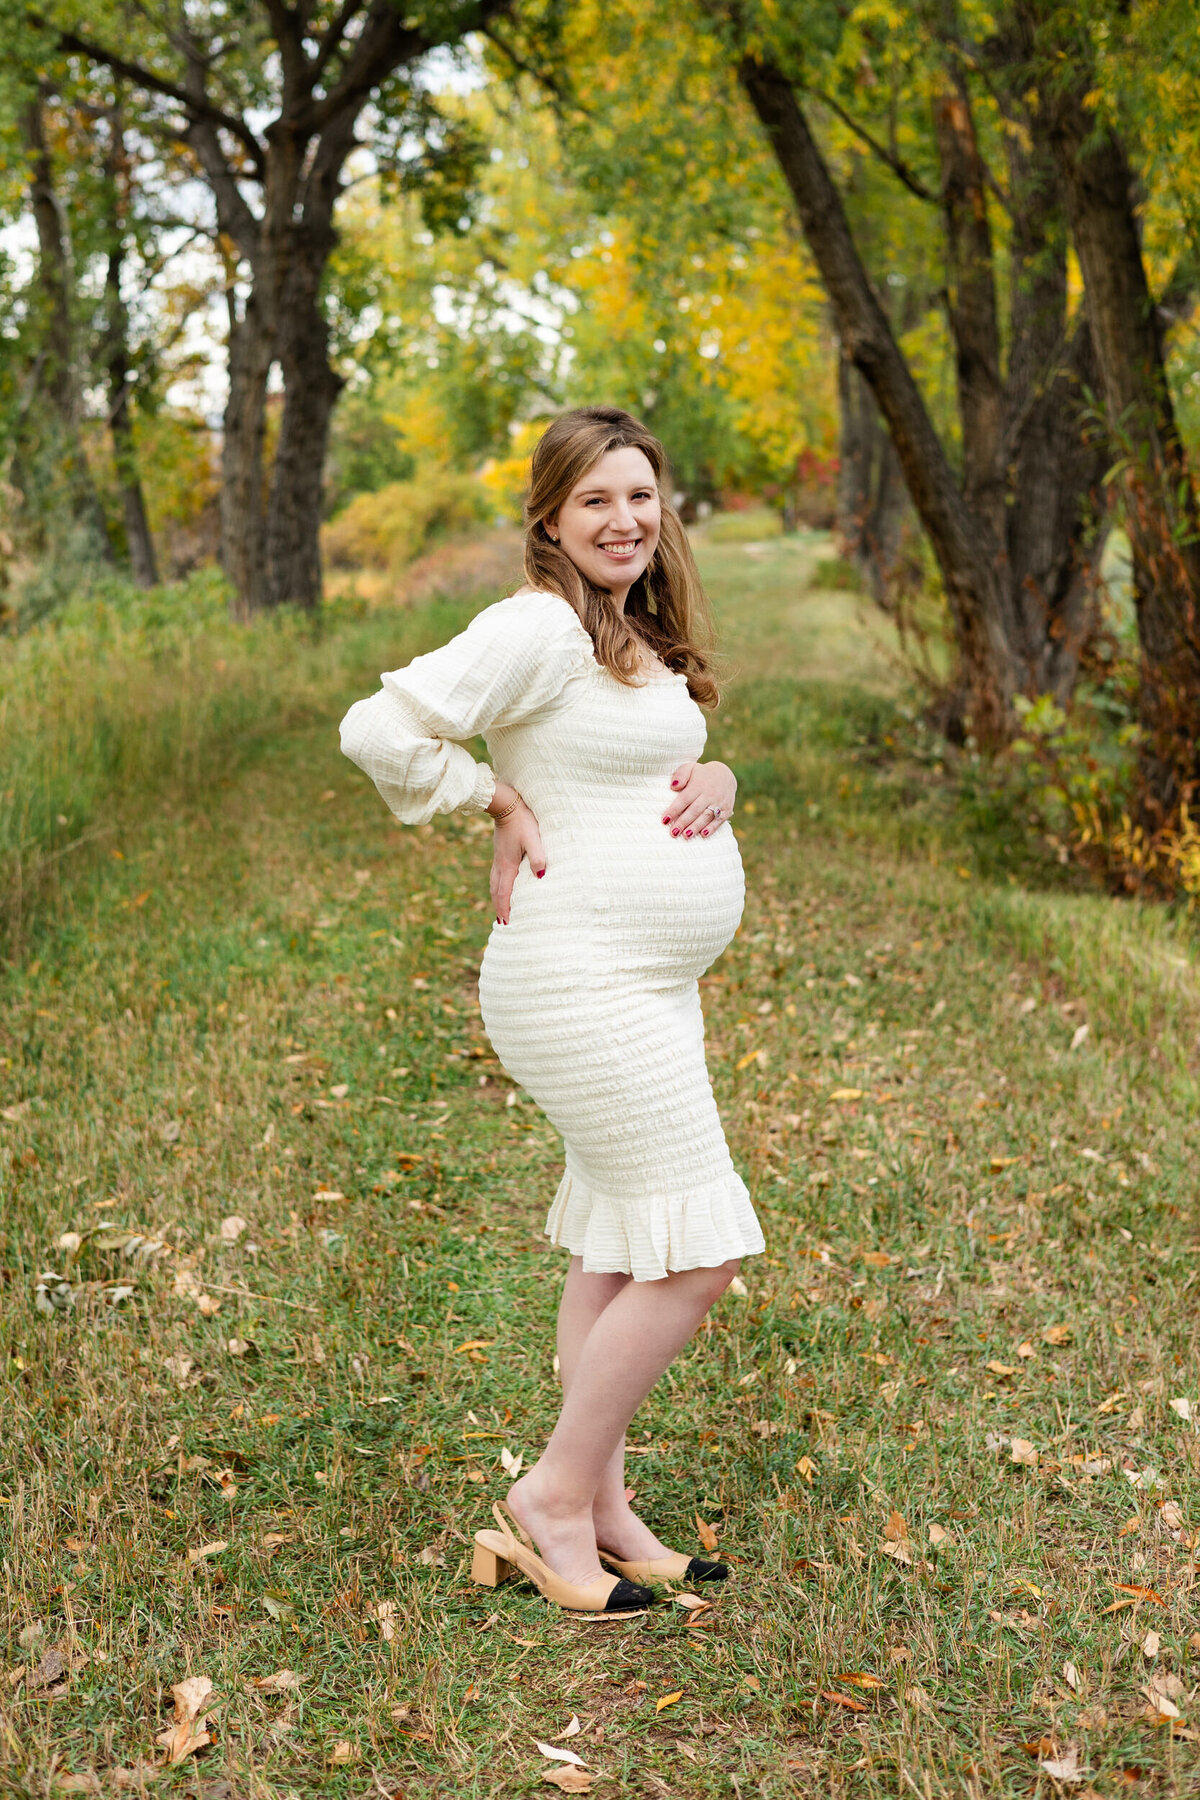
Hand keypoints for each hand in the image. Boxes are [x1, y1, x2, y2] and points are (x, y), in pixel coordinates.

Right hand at [488, 782, 545, 923]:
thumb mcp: (533, 838)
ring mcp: (498, 859)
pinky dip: (498, 887)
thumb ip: (538, 857)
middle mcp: (500, 864)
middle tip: (503, 923)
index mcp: (508, 864)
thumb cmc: (522, 821)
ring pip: (494, 884)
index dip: (505, 909)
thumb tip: (541, 876)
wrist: (506, 804)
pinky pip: (496, 876)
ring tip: (501, 910)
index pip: (504, 892)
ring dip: (497, 898)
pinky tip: (502, 887)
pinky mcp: (500, 853)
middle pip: (496, 891)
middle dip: (499, 908)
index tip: (506, 923)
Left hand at [662, 760, 736, 837]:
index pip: (684, 799)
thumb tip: (673, 786)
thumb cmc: (701, 774)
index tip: (664, 820)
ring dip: (696, 827)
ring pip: (706, 816)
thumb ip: (681, 775)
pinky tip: (703, 834)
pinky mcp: (727, 810)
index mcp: (698, 785)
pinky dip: (712, 828)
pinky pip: (719, 820)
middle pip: (695, 810)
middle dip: (683, 822)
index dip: (674, 810)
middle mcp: (709, 794)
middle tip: (673, 832)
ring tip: (686, 836)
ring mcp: (719, 803)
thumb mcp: (690, 768)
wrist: (725, 775)